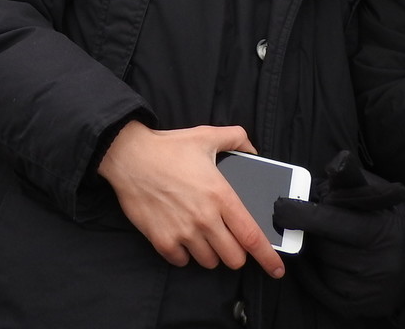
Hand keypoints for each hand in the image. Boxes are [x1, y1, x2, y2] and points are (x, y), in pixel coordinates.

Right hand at [96, 121, 284, 277]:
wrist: (128, 156)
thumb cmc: (167, 147)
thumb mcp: (205, 135)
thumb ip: (235, 138)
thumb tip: (252, 149)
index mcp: (221, 196)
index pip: (252, 235)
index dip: (268, 257)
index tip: (277, 269)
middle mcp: (205, 218)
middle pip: (233, 257)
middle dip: (235, 252)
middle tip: (227, 239)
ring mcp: (183, 232)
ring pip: (209, 262)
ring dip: (210, 253)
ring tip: (202, 234)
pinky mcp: (162, 240)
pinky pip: (182, 261)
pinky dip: (184, 254)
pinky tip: (181, 237)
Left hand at [275, 151, 404, 316]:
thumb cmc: (390, 221)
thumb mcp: (376, 194)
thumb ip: (350, 179)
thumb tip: (336, 163)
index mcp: (377, 230)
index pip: (327, 220)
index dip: (300, 212)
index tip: (281, 205)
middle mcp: (372, 264)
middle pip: (319, 244)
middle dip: (311, 231)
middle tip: (313, 222)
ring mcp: (363, 289)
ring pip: (318, 264)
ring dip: (316, 251)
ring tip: (332, 241)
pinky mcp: (354, 306)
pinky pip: (319, 286)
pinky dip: (316, 272)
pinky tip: (327, 260)